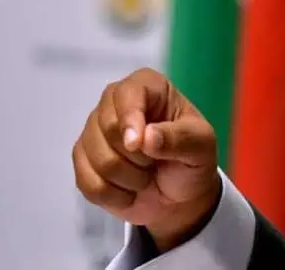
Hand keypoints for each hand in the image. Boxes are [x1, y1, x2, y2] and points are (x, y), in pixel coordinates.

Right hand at [72, 68, 220, 252]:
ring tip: (146, 174)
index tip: (137, 144)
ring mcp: (94, 131)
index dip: (130, 119)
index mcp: (148, 87)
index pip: (127, 93)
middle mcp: (114, 102)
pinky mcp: (83, 160)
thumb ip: (180, 138)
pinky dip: (115, 195)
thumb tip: (146, 136)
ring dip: (129, 178)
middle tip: (156, 160)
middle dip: (138, 156)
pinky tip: (129, 190)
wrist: (180, 196)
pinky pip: (89, 182)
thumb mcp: (201, 146)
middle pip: (108, 128)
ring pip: (98, 159)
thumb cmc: (192, 160)